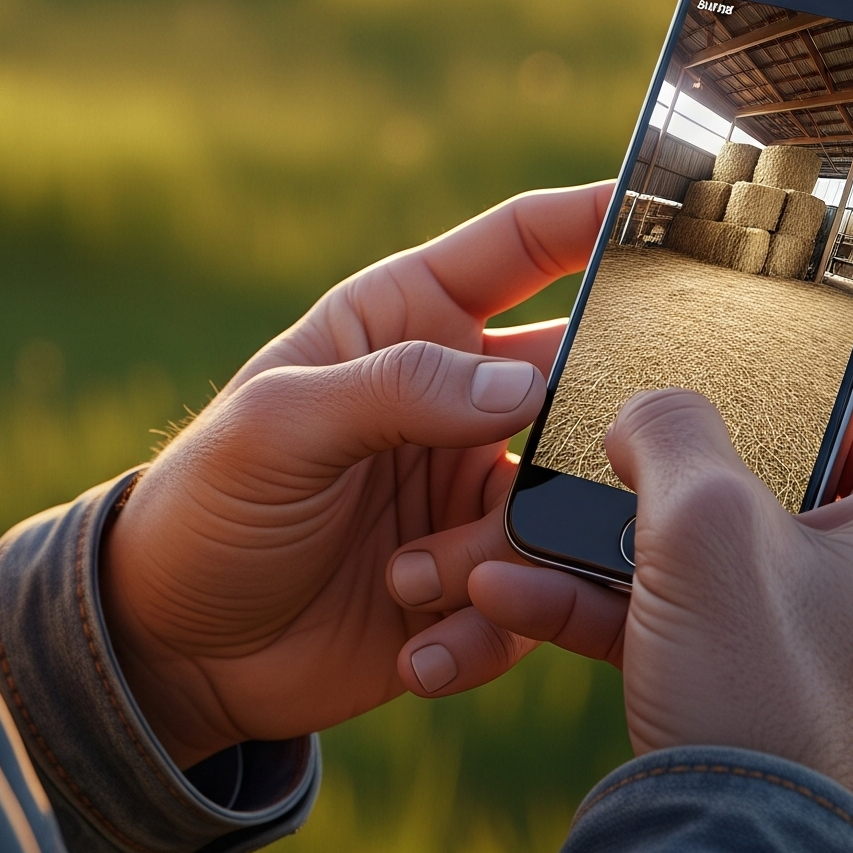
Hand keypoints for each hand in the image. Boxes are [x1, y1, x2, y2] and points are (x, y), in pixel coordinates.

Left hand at [98, 183, 607, 765]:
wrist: (177, 644)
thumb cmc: (207, 502)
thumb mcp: (279, 426)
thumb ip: (395, 392)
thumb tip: (523, 385)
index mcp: (408, 319)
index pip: (521, 245)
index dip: (595, 216)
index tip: (676, 206)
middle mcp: (457, 394)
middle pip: (577, 377)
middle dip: (604, 412)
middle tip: (628, 449)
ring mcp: (472, 488)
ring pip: (561, 503)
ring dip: (499, 554)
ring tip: (414, 580)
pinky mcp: (479, 581)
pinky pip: (532, 601)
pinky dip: (485, 628)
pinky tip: (413, 646)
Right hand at [399, 260, 852, 837]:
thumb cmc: (759, 700)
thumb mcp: (706, 529)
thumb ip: (673, 426)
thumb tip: (648, 409)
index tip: (817, 244)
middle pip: (817, 430)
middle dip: (699, 411)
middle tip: (637, 369)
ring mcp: (852, 625)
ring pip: (738, 521)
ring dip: (630, 511)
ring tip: (536, 498)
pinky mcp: (789, 676)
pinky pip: (707, 600)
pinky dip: (623, 590)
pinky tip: (518, 587)